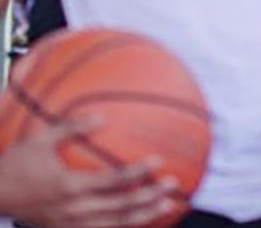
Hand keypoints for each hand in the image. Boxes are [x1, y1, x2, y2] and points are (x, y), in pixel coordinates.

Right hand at [0, 118, 178, 227]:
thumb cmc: (14, 166)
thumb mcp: (39, 141)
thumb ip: (71, 126)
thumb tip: (102, 116)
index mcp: (69, 186)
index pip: (112, 181)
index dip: (137, 173)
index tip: (157, 162)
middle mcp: (74, 210)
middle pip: (121, 207)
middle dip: (150, 196)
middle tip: (172, 184)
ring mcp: (71, 224)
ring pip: (115, 224)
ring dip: (143, 216)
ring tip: (166, 205)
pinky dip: (123, 226)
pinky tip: (140, 219)